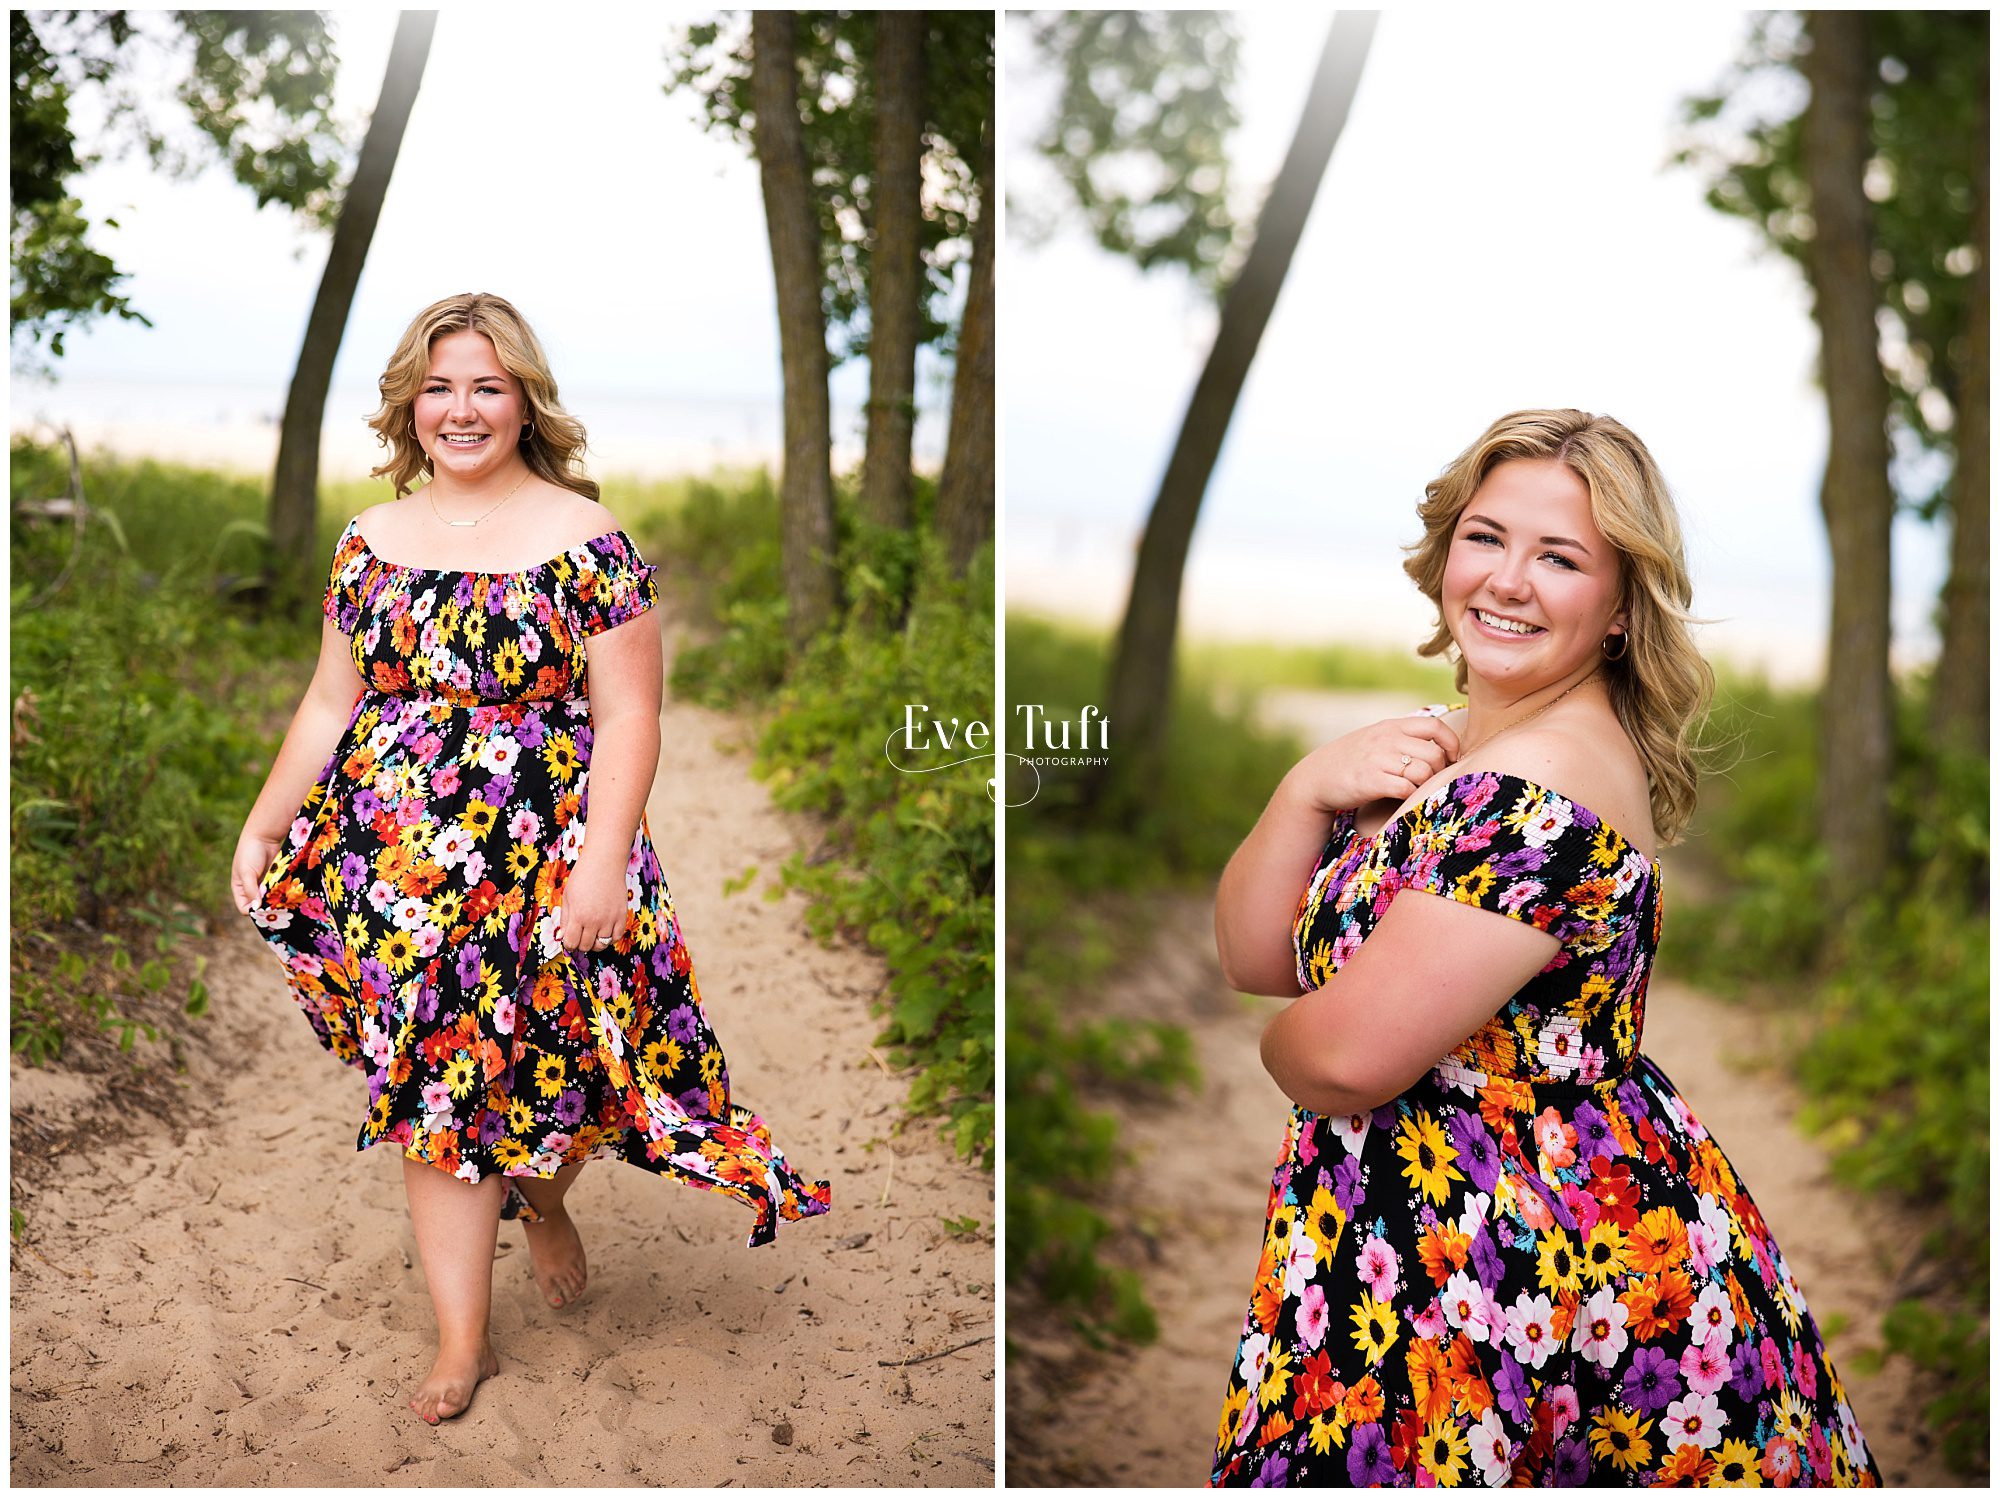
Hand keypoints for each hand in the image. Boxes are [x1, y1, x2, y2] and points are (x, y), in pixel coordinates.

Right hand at [232, 824, 286, 914]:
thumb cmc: (250, 853)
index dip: (254, 912)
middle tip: (279, 909)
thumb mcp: (247, 873)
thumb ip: (251, 890)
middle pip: (260, 906)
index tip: (266, 911)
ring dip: (277, 901)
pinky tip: (290, 895)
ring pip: (271, 899)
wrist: (264, 836)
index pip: (245, 908)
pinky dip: (283, 893)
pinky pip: (279, 891)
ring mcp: (264, 884)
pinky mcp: (275, 879)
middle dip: (268, 908)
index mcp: (240, 889)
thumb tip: (256, 908)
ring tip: (285, 902)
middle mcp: (252, 889)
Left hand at [556, 851, 629, 955]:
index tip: (570, 939)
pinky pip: (617, 937)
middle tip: (580, 936)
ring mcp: (609, 919)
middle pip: (586, 946)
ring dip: (595, 943)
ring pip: (602, 945)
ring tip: (593, 934)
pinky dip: (610, 938)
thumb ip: (565, 918)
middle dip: (580, 944)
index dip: (569, 944)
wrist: (604, 863)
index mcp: (578, 916)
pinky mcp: (621, 916)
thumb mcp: (567, 897)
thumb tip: (562, 936)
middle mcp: (594, 920)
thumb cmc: (584, 876)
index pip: (571, 943)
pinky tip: (605, 931)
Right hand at [1284, 712, 1462, 815]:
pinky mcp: (1371, 781)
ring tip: (1414, 789)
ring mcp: (1378, 759)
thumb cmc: (1351, 761)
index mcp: (1390, 726)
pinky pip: (1406, 788)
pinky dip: (1410, 795)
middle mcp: (1386, 739)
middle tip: (1430, 781)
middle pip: (1433, 754)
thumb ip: (1402, 738)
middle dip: (1438, 771)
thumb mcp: (1375, 739)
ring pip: (1422, 772)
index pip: (1434, 726)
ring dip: (1424, 784)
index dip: (1451, 743)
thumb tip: (1439, 747)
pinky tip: (1401, 797)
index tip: (1452, 758)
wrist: (1316, 778)